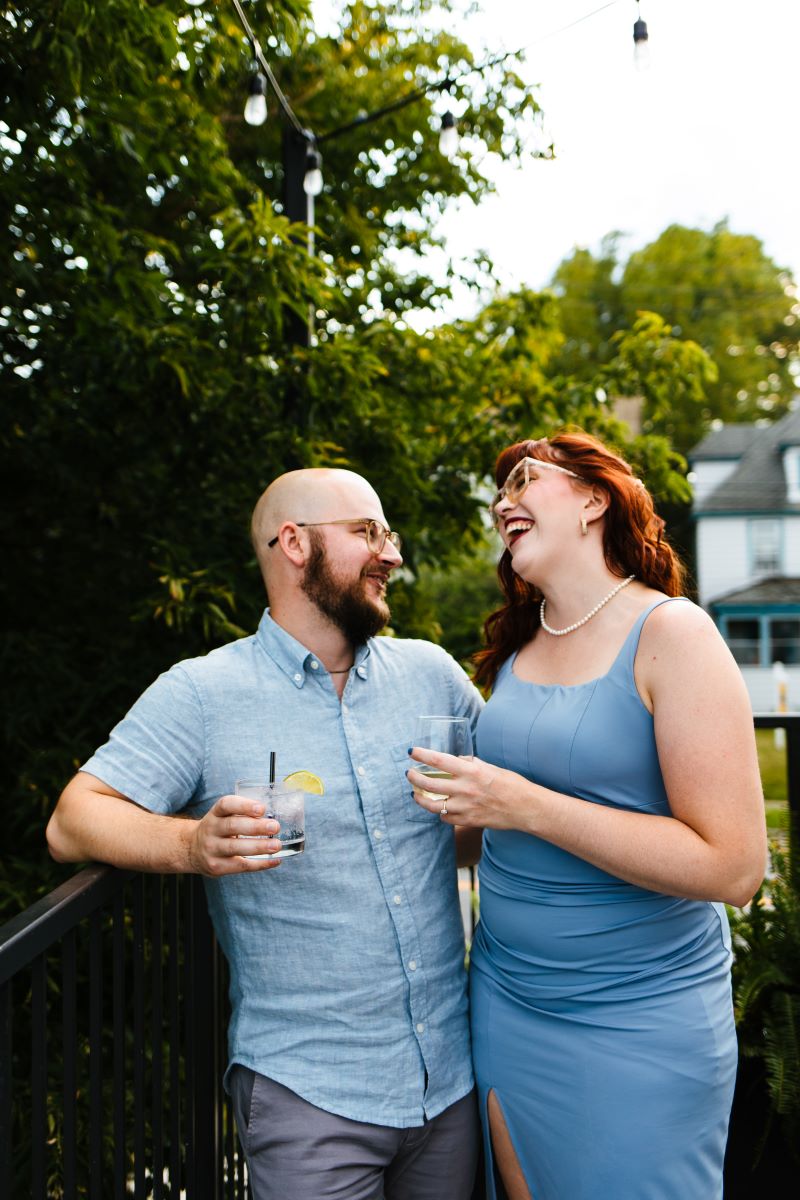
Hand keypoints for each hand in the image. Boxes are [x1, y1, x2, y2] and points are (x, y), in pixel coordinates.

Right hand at [187, 794, 282, 875]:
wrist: (192, 849)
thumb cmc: (218, 829)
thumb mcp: (223, 816)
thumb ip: (243, 814)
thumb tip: (273, 817)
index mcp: (215, 814)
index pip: (226, 805)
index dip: (244, 806)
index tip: (262, 809)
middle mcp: (211, 829)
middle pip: (232, 826)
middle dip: (256, 827)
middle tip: (275, 826)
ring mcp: (212, 849)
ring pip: (235, 848)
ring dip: (259, 846)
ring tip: (276, 845)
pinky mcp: (216, 867)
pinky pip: (240, 866)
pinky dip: (260, 864)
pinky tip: (274, 860)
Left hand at [407, 747, 524, 829]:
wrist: (526, 808)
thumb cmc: (512, 784)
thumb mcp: (490, 768)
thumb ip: (471, 765)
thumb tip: (457, 761)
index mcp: (472, 771)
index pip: (439, 760)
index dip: (422, 755)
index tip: (411, 751)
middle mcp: (466, 789)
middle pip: (429, 784)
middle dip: (414, 777)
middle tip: (409, 773)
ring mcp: (466, 807)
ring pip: (432, 804)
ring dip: (420, 798)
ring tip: (415, 794)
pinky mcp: (468, 821)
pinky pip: (445, 818)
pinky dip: (440, 813)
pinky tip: (439, 808)